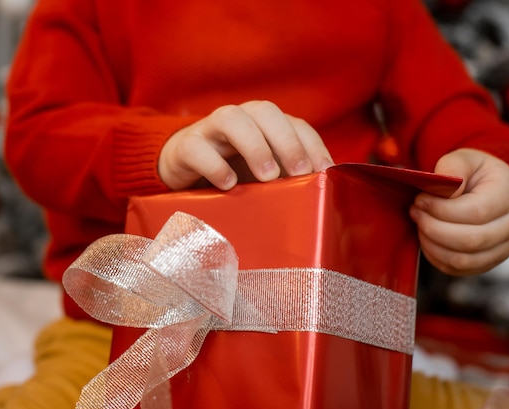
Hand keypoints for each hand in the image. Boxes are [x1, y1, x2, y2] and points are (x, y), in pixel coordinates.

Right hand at [158, 100, 333, 190]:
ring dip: (255, 145)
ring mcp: (210, 129)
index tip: (325, 171)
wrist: (183, 171)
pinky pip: (197, 148)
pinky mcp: (185, 147)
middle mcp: (241, 119)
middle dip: (287, 141)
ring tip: (268, 177)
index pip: (296, 125)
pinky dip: (215, 165)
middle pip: (266, 113)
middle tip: (300, 173)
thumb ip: (290, 178)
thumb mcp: (265, 176)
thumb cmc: (233, 173)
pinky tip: (228, 185)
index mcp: (266, 124)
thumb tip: (324, 196)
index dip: (313, 145)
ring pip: (232, 119)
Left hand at [409, 148, 508, 275]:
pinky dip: (436, 256)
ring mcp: (504, 248)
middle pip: (470, 240)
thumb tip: (444, 194)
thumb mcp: (465, 158)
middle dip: (433, 228)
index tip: (420, 200)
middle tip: (415, 212)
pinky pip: (458, 269)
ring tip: (419, 223)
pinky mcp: (488, 262)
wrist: (490, 188)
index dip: (442, 209)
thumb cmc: (474, 172)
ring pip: (463, 259)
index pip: (476, 212)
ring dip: (432, 244)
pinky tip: (426, 238)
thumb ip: (453, 167)